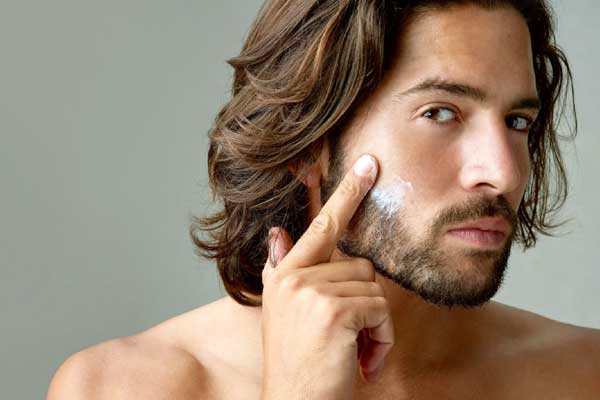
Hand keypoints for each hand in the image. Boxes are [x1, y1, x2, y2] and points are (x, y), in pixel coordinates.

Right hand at [260, 154, 394, 399]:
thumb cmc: (300, 364)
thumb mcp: (285, 314)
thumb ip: (283, 271)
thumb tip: (277, 231)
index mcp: (284, 275)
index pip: (319, 226)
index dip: (345, 194)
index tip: (366, 165)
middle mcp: (292, 277)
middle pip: (360, 266)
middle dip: (365, 305)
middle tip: (348, 340)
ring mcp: (310, 291)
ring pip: (373, 290)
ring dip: (374, 327)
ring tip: (352, 353)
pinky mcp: (333, 309)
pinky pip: (380, 311)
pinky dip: (381, 340)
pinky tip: (360, 361)